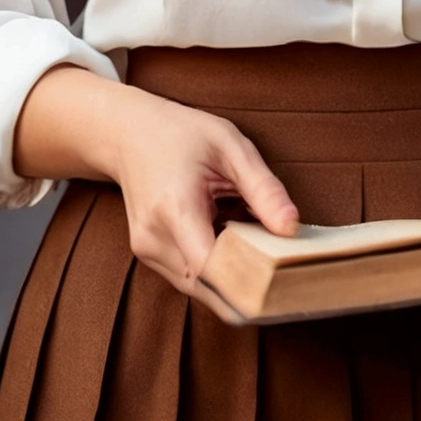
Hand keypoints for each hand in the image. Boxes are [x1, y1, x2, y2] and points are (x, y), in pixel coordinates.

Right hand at [13, 66, 298, 294]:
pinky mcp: (149, 255)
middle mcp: (154, 238)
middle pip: (209, 286)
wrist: (128, 133)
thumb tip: (292, 229)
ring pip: (200, 287)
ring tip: (261, 253)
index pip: (213, 270)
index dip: (249, 284)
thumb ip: (263, 189)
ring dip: (232, 278)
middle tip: (287, 273)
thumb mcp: (230, 146)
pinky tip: (235, 246)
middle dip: (248, 285)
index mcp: (175, 209)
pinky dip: (216, 269)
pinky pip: (189, 276)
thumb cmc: (181, 134)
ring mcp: (147, 251)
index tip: (285, 282)